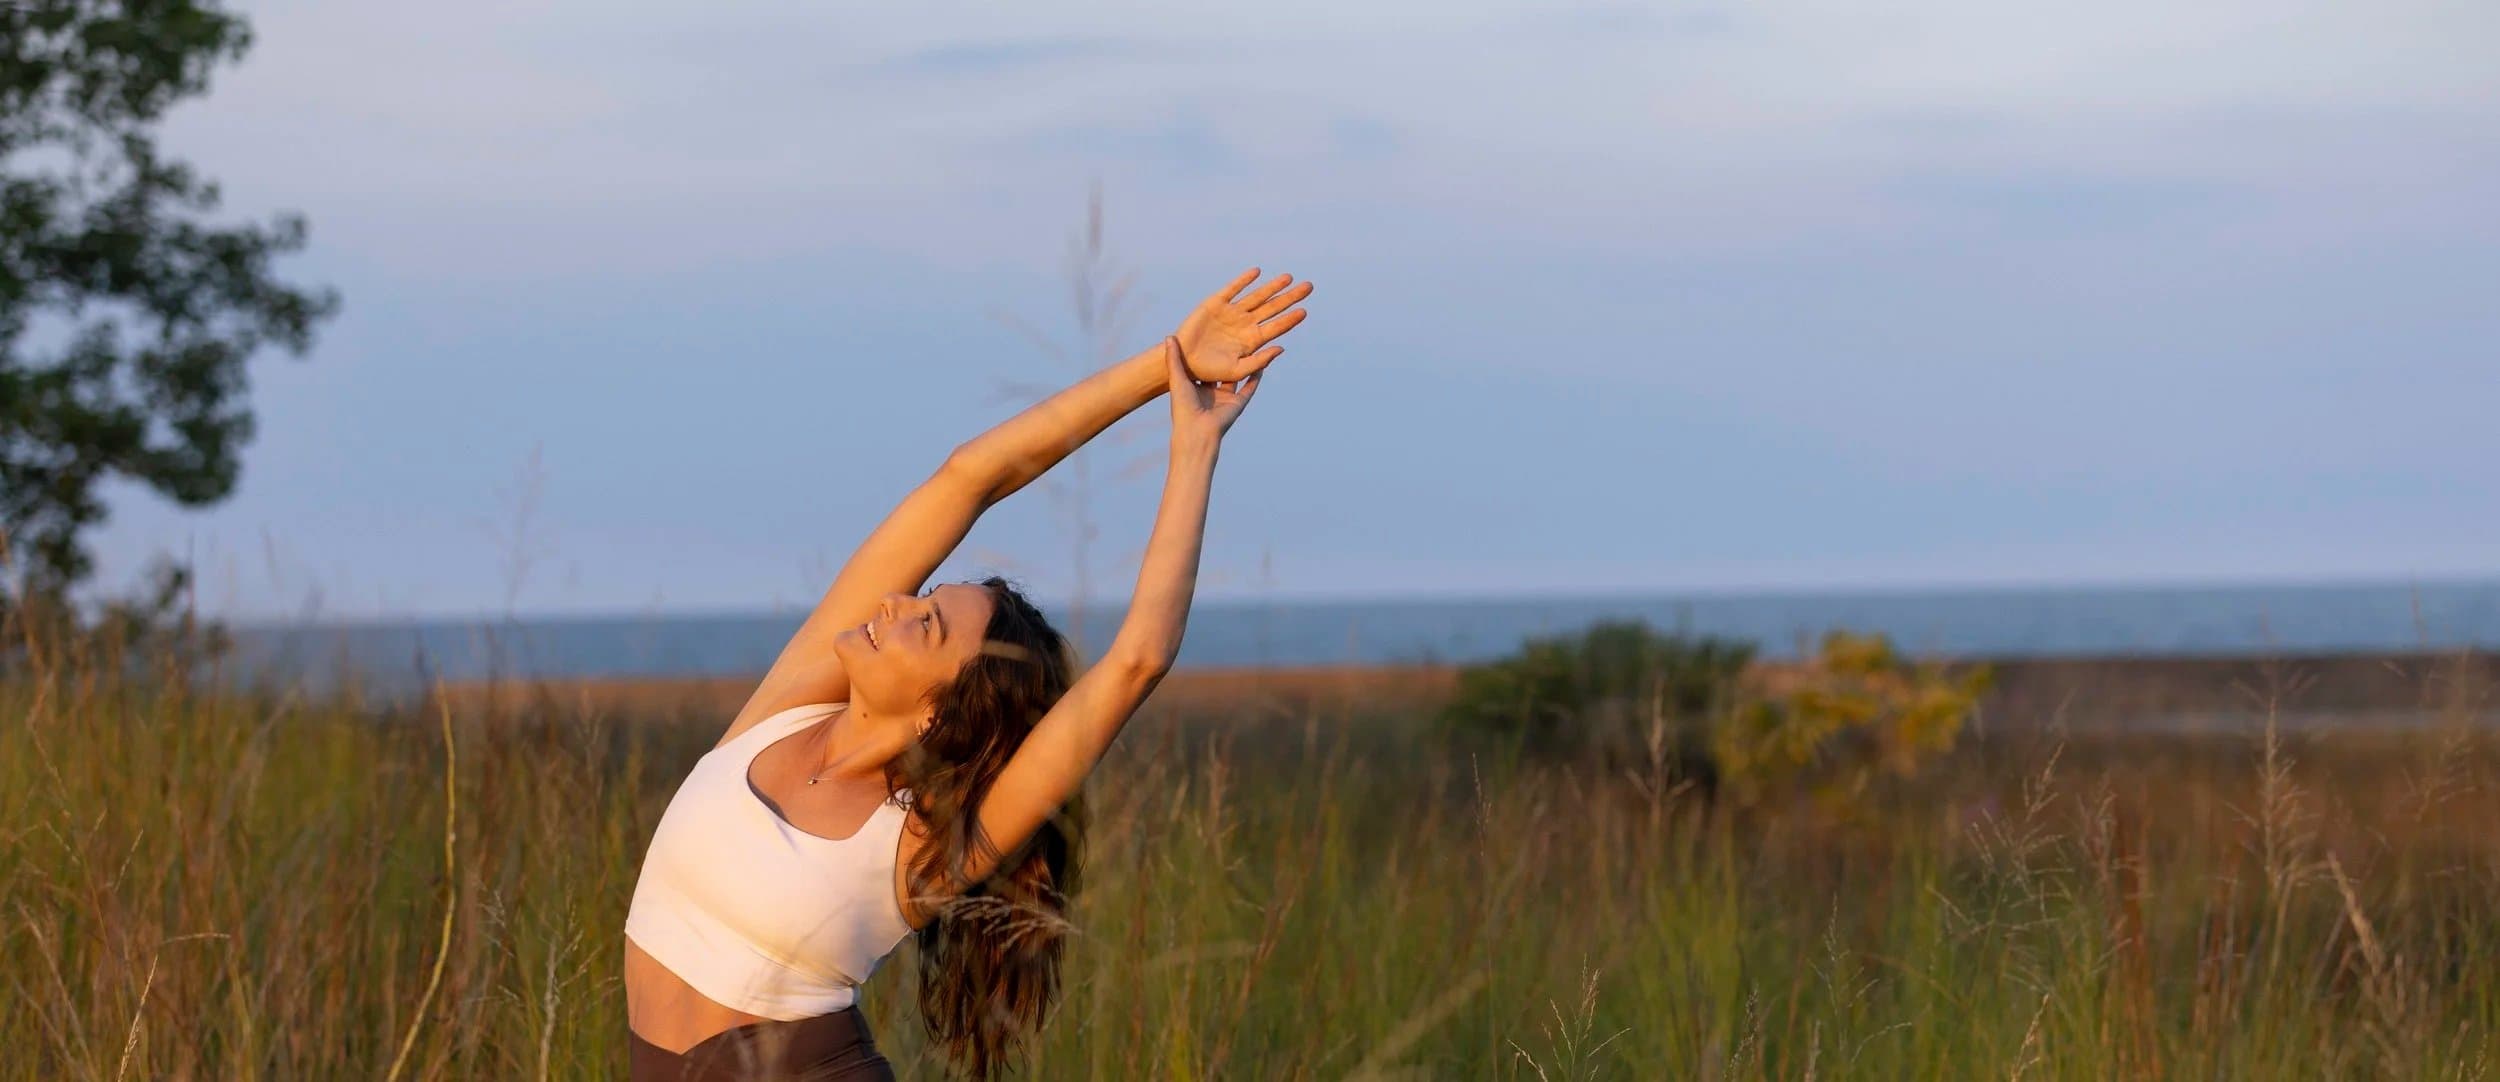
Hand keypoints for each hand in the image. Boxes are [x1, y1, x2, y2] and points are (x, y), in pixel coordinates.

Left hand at [1166, 336, 1258, 447]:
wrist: (1197, 430)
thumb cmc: (1183, 405)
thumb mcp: (1176, 377)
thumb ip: (1174, 358)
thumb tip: (1170, 335)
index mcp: (1194, 388)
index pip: (1201, 367)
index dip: (1204, 353)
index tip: (1207, 336)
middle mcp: (1210, 393)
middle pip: (1219, 371)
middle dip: (1223, 357)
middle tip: (1230, 336)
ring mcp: (1225, 398)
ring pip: (1236, 378)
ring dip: (1242, 364)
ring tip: (1249, 346)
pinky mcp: (1238, 403)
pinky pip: (1249, 388)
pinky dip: (1256, 377)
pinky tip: (1262, 362)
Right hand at [1173, 267, 1310, 383]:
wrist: (1183, 361)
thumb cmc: (1210, 371)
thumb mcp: (1237, 371)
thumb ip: (1259, 362)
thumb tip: (1281, 348)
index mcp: (1253, 340)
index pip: (1277, 326)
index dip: (1290, 319)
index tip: (1304, 311)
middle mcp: (1245, 324)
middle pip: (1273, 307)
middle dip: (1290, 297)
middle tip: (1309, 287)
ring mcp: (1232, 312)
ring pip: (1257, 296)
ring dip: (1273, 287)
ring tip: (1289, 278)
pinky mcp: (1215, 303)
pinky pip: (1233, 289)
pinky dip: (1244, 281)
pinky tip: (1257, 272)